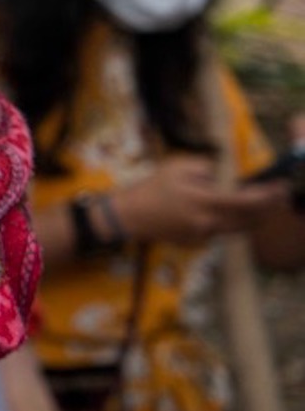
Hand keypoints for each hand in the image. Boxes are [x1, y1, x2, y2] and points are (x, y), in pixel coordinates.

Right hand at [108, 155, 287, 245]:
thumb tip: (221, 175)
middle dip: (268, 209)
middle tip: (276, 197)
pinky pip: (219, 232)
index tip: (279, 187)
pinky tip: (218, 212)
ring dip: (250, 218)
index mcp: (206, 202)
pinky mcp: (197, 243)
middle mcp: (210, 223)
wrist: (130, 215)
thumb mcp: (177, 166)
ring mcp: (204, 236)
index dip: (268, 196)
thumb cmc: (151, 187)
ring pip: (237, 228)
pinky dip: (226, 222)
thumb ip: (205, 167)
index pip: (248, 202)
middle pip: (250, 220)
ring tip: (254, 205)